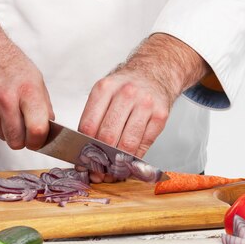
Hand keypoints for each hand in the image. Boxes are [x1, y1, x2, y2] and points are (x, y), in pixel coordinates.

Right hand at [0, 2, 53, 149]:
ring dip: (8, 131)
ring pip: (3, 137)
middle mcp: (7, 99)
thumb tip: (49, 128)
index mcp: (28, 91)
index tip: (39, 141)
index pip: (37, 129)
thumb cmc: (10, 63)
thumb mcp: (36, 80)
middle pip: (17, 140)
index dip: (39, 141)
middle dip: (23, 140)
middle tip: (25, 131)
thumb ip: (44, 106)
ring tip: (9, 113)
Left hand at [78, 33, 208, 180]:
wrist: (155, 72)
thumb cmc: (126, 87)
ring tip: (112, 170)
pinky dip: (135, 158)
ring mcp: (145, 104)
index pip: (89, 126)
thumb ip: (94, 119)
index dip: (84, 148)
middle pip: (107, 136)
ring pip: (127, 143)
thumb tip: (84, 154)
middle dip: (101, 159)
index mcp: (105, 88)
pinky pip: (144, 144)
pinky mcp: (160, 115)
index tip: (83, 162)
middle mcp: (126, 94)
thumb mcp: (105, 93)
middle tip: (98, 171)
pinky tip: (129, 161)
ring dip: (118, 162)